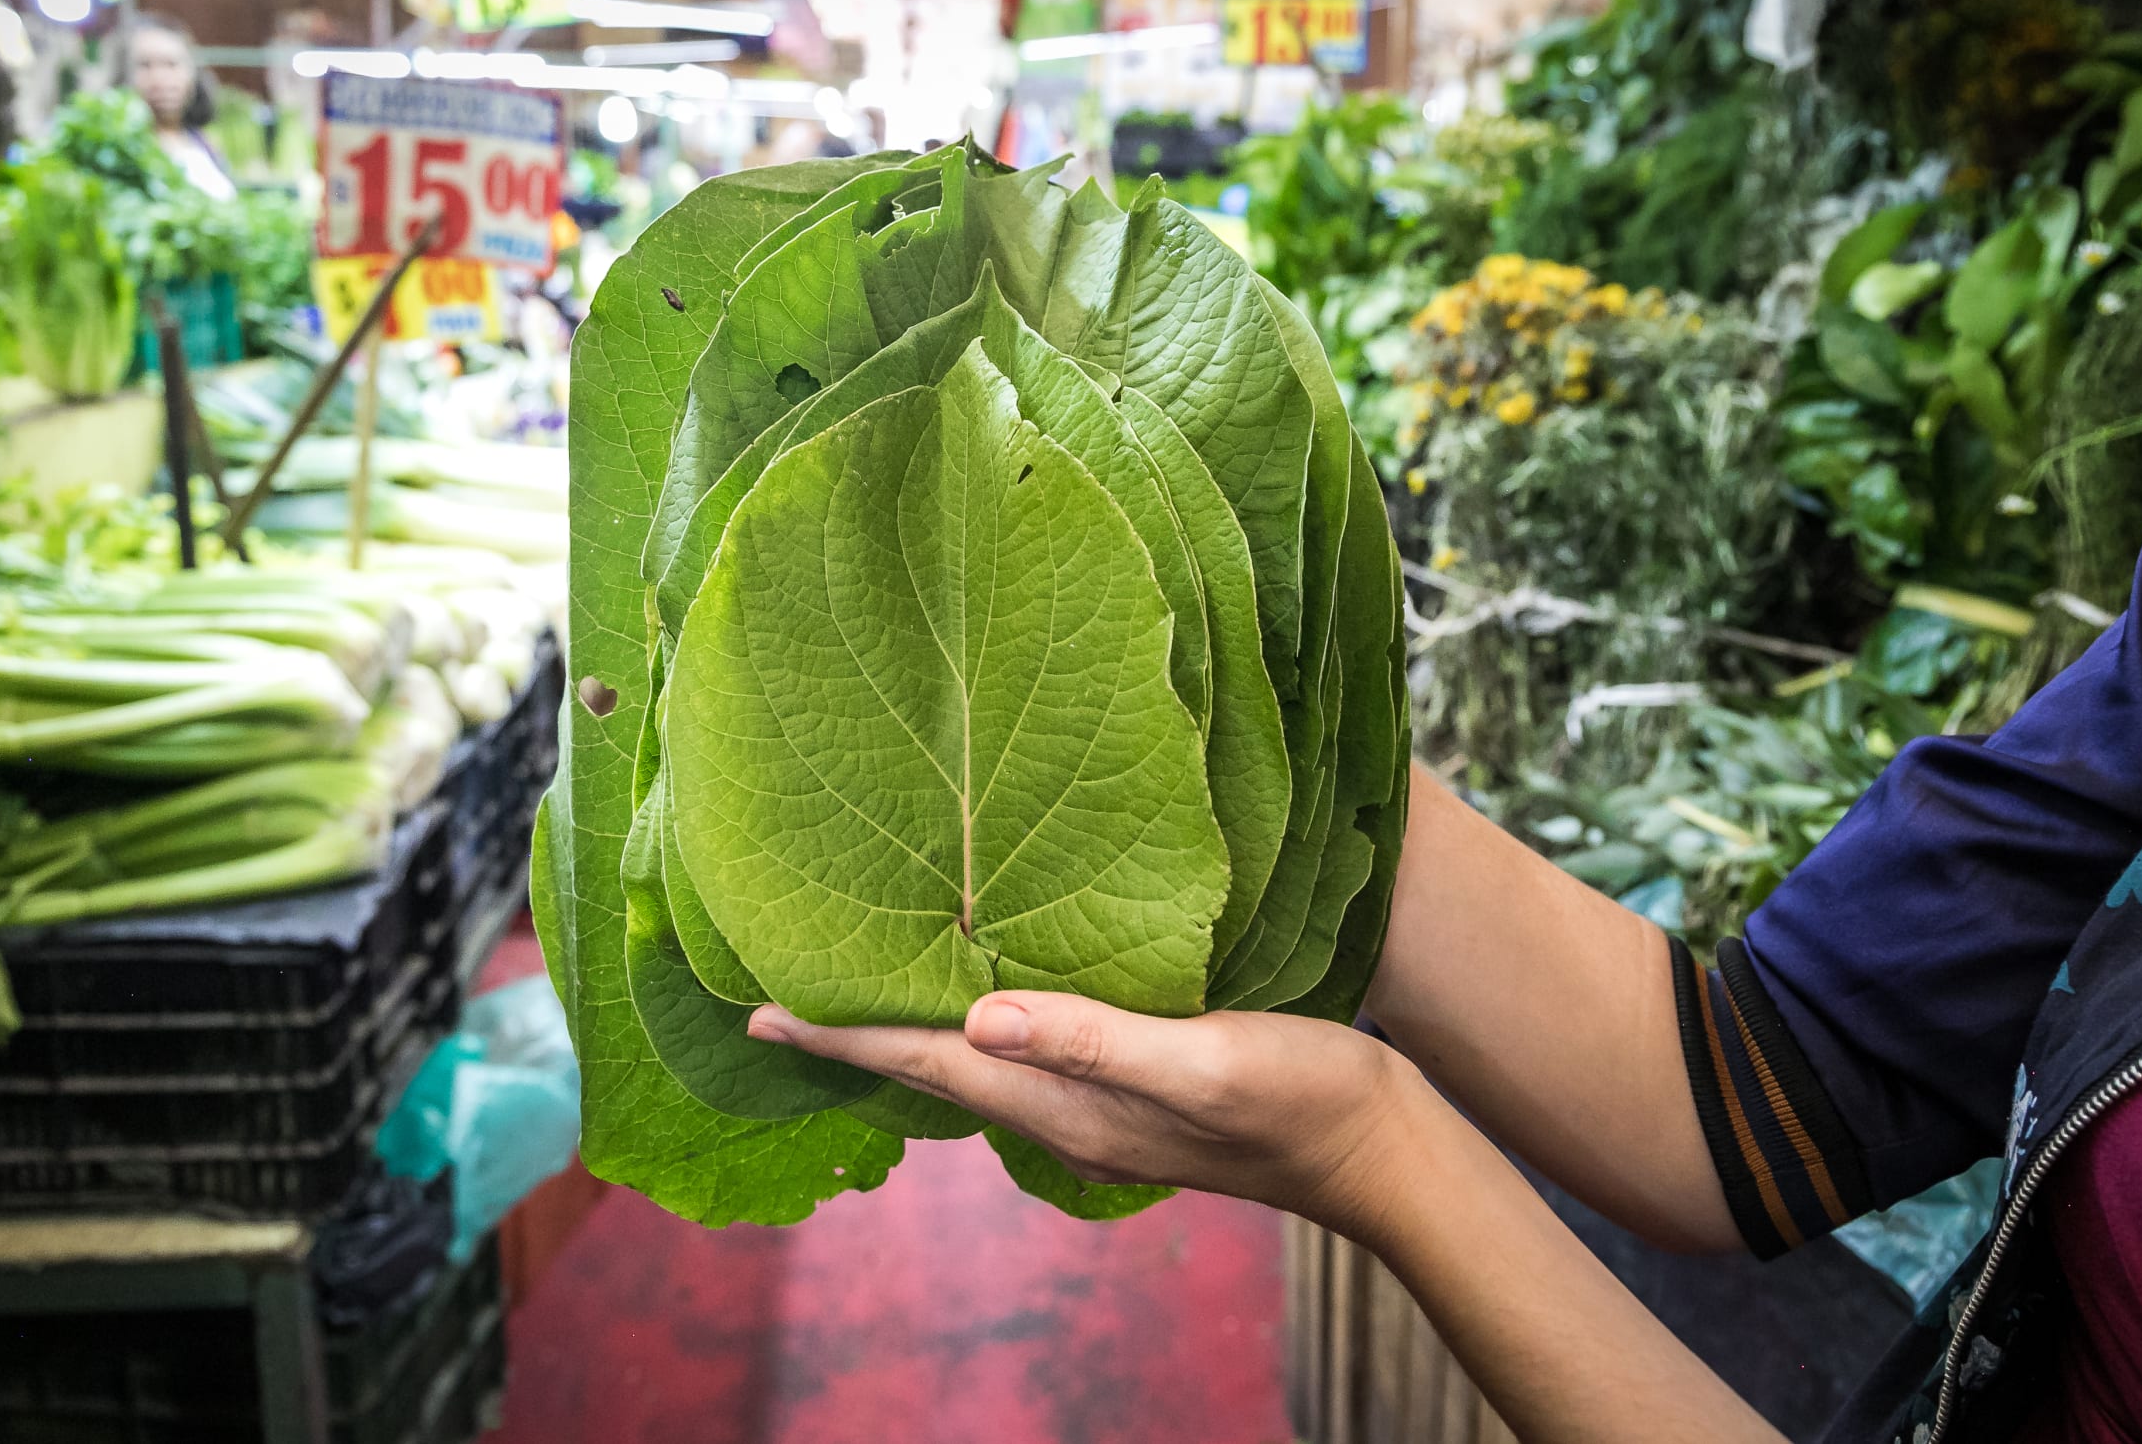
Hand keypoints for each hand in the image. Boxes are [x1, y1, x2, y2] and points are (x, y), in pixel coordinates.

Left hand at [748, 992, 1419, 1230]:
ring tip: (852, 991)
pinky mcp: (1132, 1093)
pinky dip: (978, 1025)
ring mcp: (1098, 1112)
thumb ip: (1092, 1040)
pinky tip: (980, 996)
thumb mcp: (1200, 1060)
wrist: (1381, 1149)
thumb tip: (980, 1022)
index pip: (928, 1063)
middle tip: (777, 998)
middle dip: (856, 1034)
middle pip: (934, 1069)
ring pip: (976, 1064)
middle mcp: (1066, 1116)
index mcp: (1068, 1107)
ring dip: (911, 1029)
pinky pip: (1026, 1057)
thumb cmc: (1301, 1097)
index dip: (843, 1035)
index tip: (760, 1014)